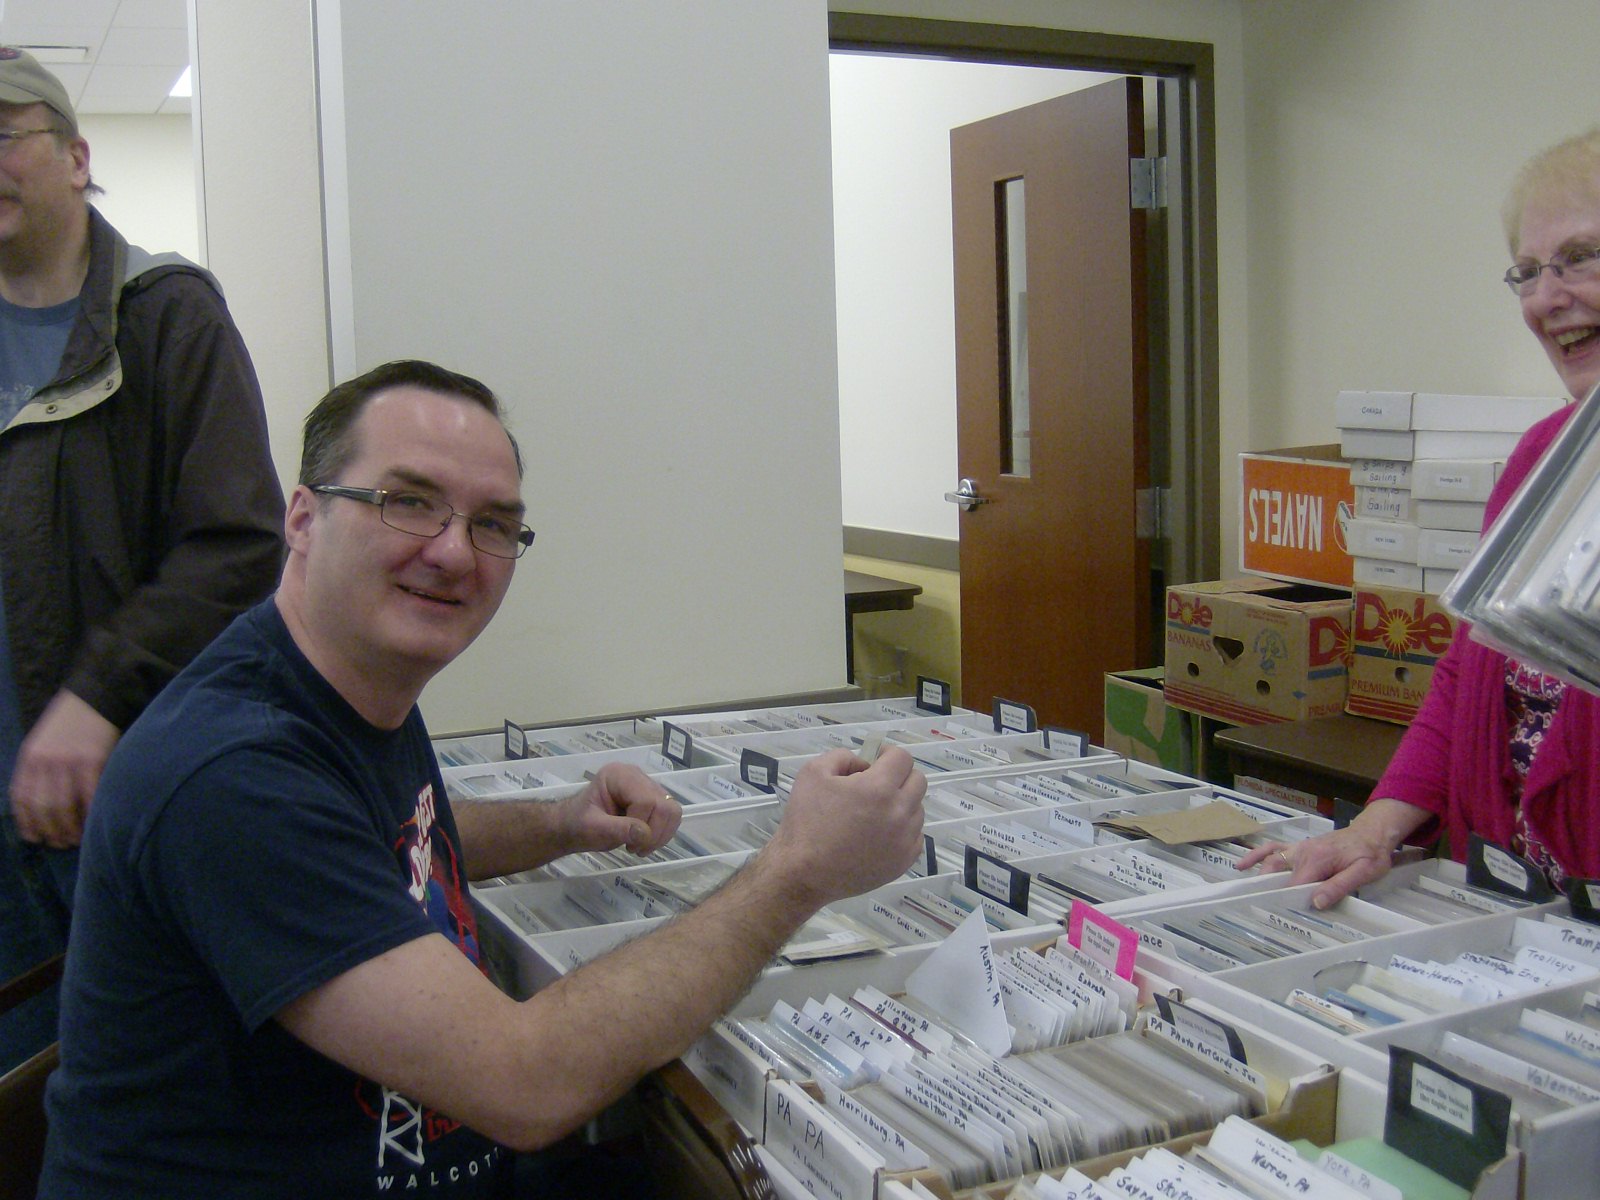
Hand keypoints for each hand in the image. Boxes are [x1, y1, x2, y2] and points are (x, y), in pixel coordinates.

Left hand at [10, 690, 120, 847]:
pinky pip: (89, 794)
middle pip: (43, 806)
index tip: (37, 838)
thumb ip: (39, 770)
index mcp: (29, 757)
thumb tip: (42, 807)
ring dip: (70, 827)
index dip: (27, 822)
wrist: (95, 696)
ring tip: (76, 838)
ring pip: (64, 804)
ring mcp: (69, 760)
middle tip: (61, 843)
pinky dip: (90, 812)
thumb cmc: (70, 724)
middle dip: (51, 830)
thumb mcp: (43, 743)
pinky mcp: (93, 759)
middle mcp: (45, 760)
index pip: (22, 798)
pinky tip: (93, 821)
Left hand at [558, 763, 680, 856]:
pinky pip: (671, 817)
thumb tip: (644, 833)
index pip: (646, 800)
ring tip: (640, 846)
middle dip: (654, 833)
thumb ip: (616, 829)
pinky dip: (663, 834)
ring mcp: (647, 787)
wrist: (573, 828)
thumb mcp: (592, 829)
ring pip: (672, 811)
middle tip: (635, 848)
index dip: (642, 826)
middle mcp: (637, 776)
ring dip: (660, 835)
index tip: (628, 845)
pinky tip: (645, 841)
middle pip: (664, 805)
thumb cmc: (578, 826)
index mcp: (619, 775)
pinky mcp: (654, 800)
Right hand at [762, 746, 926, 906]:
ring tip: (874, 812)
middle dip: (898, 775)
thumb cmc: (806, 822)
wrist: (804, 874)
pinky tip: (880, 833)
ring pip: (917, 809)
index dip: (888, 753)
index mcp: (879, 789)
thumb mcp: (813, 772)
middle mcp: (899, 813)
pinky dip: (903, 829)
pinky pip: (915, 836)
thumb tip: (864, 765)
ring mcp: (904, 840)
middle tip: (876, 783)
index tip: (875, 760)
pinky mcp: (903, 862)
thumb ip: (843, 757)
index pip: (902, 758)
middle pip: (917, 781)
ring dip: (901, 803)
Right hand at [1236, 825, 1395, 909]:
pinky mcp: (1300, 846)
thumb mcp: (1364, 872)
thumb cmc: (1371, 853)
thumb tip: (1315, 902)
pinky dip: (1257, 855)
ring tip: (1245, 890)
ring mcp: (1299, 848)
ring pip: (1271, 860)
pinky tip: (1244, 864)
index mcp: (1317, 860)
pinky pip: (1274, 848)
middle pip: (1278, 874)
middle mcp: (1303, 852)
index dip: (1287, 901)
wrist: (1373, 832)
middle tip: (1259, 910)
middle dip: (1267, 891)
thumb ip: (1339, 886)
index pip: (1294, 885)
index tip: (1281, 916)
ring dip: (1257, 874)